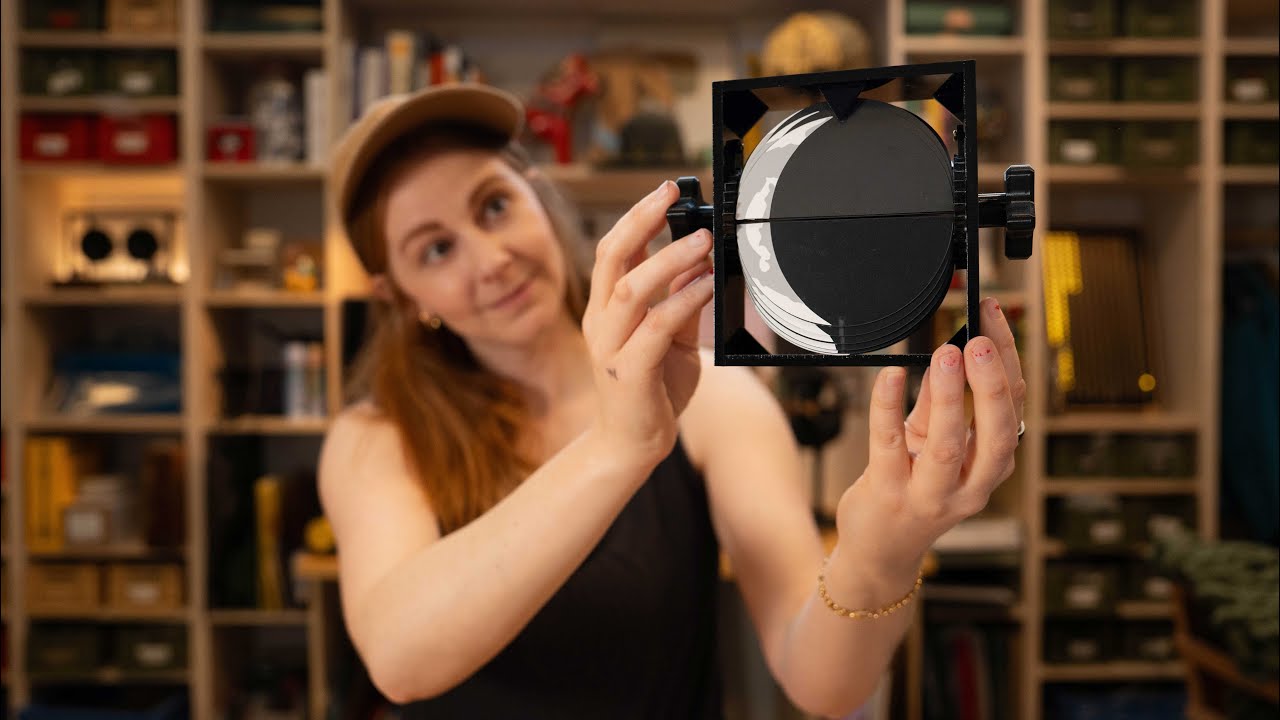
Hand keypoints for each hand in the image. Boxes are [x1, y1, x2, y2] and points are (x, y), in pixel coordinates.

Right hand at [581, 180, 712, 468]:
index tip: (665, 191)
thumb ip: (682, 304)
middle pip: (612, 258)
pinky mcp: (631, 372)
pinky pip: (657, 326)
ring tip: (702, 240)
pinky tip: (707, 286)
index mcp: (605, 311)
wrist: (632, 447)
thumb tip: (701, 264)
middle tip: (673, 195)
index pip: (612, 252)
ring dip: (669, 259)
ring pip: (633, 288)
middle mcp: (600, 323)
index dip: (636, 218)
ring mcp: (611, 348)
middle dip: (641, 221)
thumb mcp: (672, 341)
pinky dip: (684, 301)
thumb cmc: (652, 392)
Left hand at [834, 298, 1023, 584]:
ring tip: (945, 354)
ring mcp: (931, 495)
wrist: (881, 552)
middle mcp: (971, 485)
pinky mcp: (889, 495)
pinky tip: (890, 375)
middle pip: (996, 433)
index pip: (1012, 408)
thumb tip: (949, 351)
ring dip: (948, 396)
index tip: (993, 317)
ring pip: (948, 445)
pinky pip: (890, 446)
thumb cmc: (912, 491)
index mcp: (991, 466)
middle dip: (991, 384)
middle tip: (979, 341)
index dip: (1006, 360)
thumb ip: (941, 405)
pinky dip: (889, 407)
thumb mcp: (933, 446)